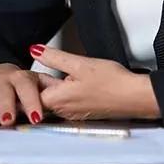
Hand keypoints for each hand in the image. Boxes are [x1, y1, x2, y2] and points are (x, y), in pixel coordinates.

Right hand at [0, 62, 60, 125]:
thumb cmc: (22, 86)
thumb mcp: (38, 84)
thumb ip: (49, 93)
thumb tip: (66, 101)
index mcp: (23, 79)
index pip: (27, 86)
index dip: (31, 101)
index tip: (35, 117)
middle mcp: (4, 81)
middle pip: (5, 91)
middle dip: (6, 105)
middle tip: (8, 119)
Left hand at [30, 45, 160, 120]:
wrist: (135, 97)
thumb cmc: (112, 83)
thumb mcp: (79, 63)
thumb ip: (54, 57)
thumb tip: (35, 50)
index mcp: (58, 100)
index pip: (29, 94)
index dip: (27, 81)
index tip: (29, 68)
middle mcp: (63, 111)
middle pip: (40, 97)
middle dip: (39, 84)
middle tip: (44, 68)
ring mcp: (74, 113)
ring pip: (53, 99)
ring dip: (52, 87)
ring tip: (61, 73)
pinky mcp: (84, 112)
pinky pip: (66, 103)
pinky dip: (65, 92)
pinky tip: (74, 82)